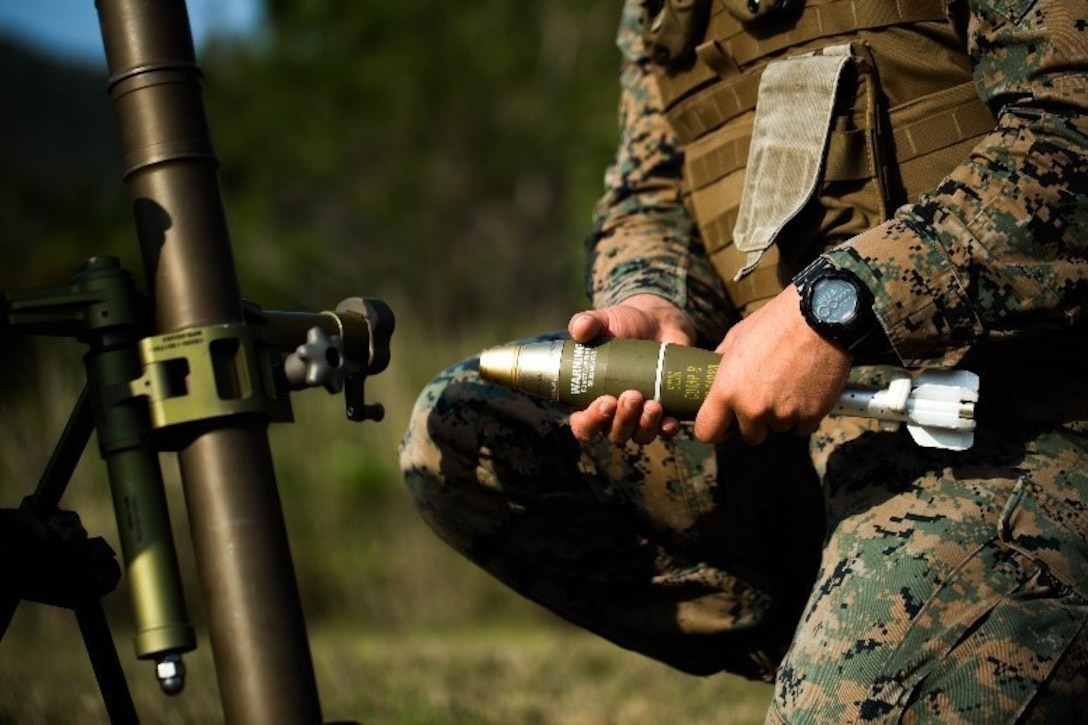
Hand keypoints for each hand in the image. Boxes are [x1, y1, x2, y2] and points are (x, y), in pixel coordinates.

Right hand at [568, 294, 695, 444]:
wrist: (658, 322)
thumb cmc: (622, 326)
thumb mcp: (603, 321)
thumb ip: (587, 323)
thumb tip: (579, 329)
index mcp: (590, 398)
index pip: (583, 425)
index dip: (590, 421)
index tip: (604, 402)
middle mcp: (614, 414)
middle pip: (613, 433)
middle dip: (622, 420)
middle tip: (631, 395)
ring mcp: (640, 416)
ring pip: (639, 435)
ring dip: (644, 425)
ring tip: (653, 404)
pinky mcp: (665, 412)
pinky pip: (664, 431)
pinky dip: (667, 428)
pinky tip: (671, 419)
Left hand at [693, 285, 851, 444]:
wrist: (818, 318)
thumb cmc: (774, 323)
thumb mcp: (736, 337)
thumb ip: (720, 363)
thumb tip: (711, 377)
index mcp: (727, 391)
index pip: (707, 433)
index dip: (715, 430)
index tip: (724, 424)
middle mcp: (752, 409)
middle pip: (749, 436)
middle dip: (754, 423)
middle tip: (763, 399)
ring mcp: (783, 415)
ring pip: (777, 430)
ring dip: (780, 417)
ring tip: (787, 386)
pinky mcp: (810, 415)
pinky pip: (801, 428)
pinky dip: (803, 415)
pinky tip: (805, 392)